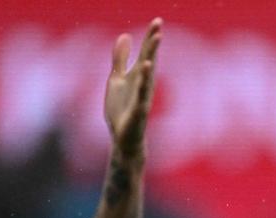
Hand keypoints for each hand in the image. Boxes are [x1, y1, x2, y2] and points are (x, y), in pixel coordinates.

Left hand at [105, 19, 162, 155]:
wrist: (122, 139)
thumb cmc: (122, 111)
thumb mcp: (116, 80)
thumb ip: (120, 59)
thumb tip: (125, 35)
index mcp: (138, 76)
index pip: (146, 52)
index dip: (150, 37)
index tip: (157, 20)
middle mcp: (143, 84)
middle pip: (149, 58)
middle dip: (153, 41)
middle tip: (158, 24)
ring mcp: (143, 96)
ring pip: (148, 73)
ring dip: (152, 55)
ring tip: (156, 38)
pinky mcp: (139, 109)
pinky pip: (141, 91)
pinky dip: (143, 78)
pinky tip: (145, 65)